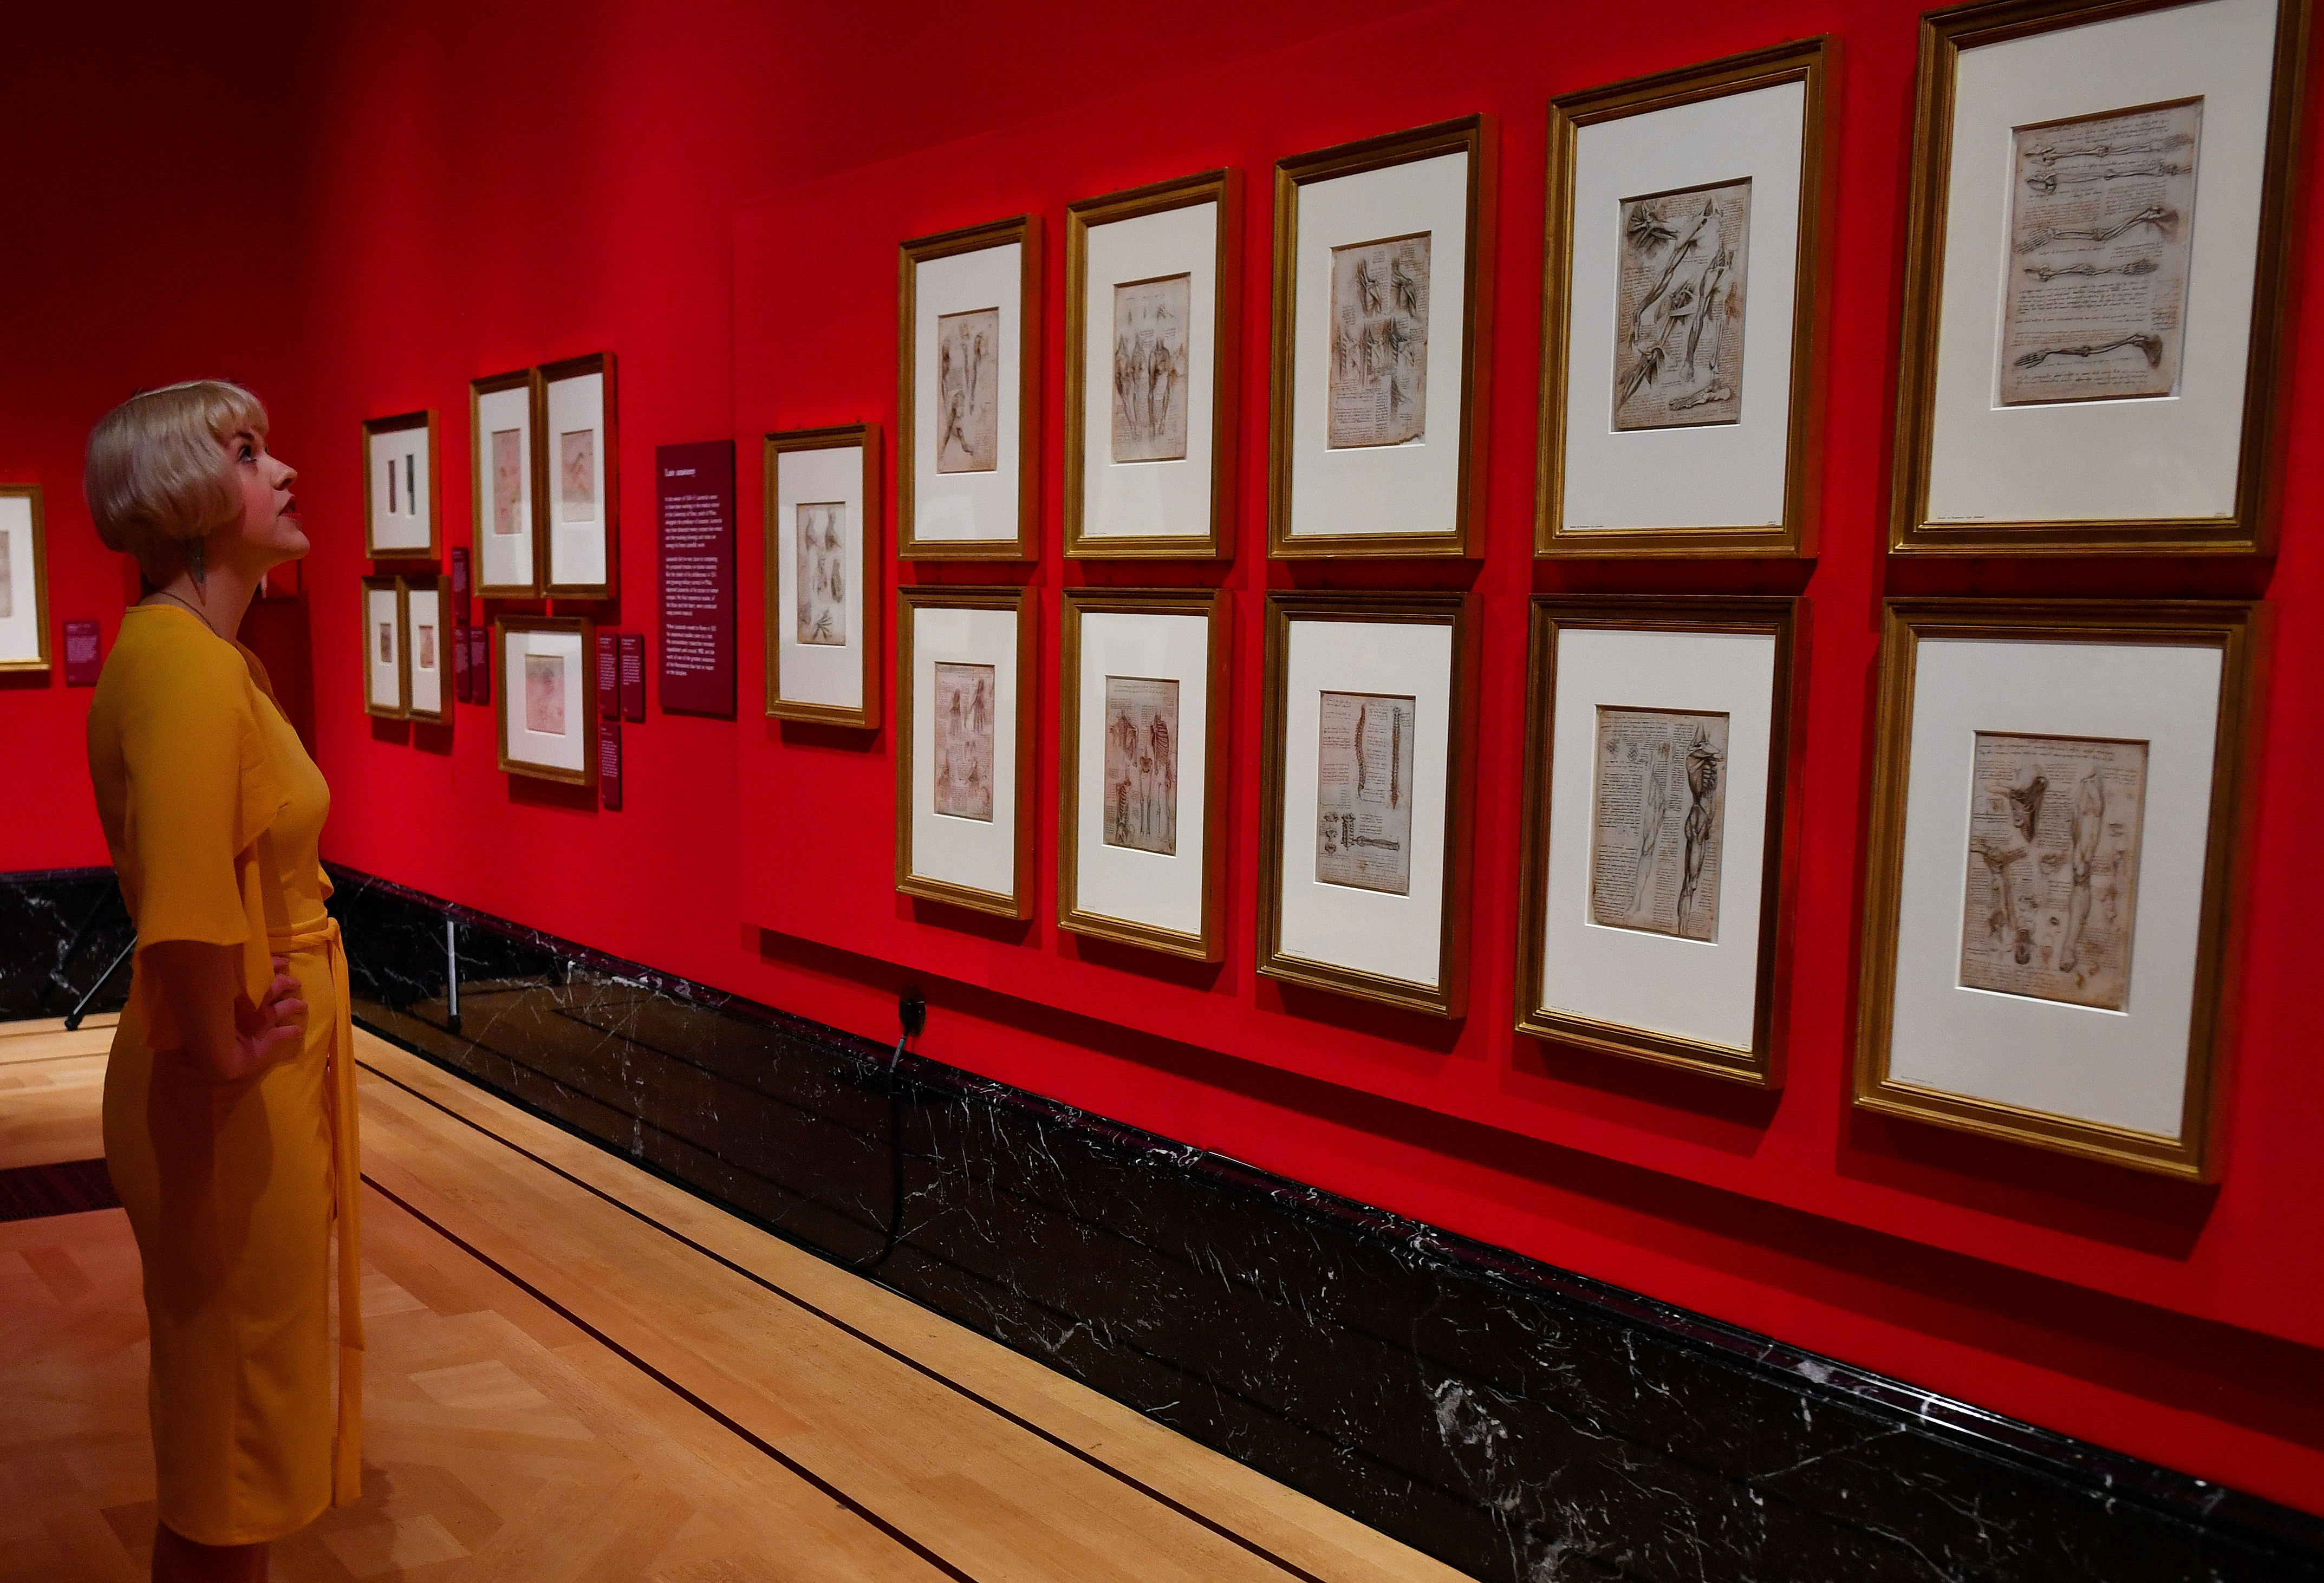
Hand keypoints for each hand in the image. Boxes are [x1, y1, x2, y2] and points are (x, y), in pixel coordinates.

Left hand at [221, 955, 307, 1079]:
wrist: (213, 1049)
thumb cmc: (217, 1014)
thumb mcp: (229, 987)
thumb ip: (242, 975)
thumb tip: (254, 954)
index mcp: (242, 994)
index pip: (260, 976)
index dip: (273, 967)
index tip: (285, 962)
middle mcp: (251, 1008)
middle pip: (272, 992)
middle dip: (285, 984)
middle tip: (296, 982)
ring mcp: (259, 1026)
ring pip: (280, 1012)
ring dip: (292, 1006)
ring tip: (304, 1004)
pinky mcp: (266, 1043)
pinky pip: (282, 1035)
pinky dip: (290, 1032)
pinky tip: (298, 1029)